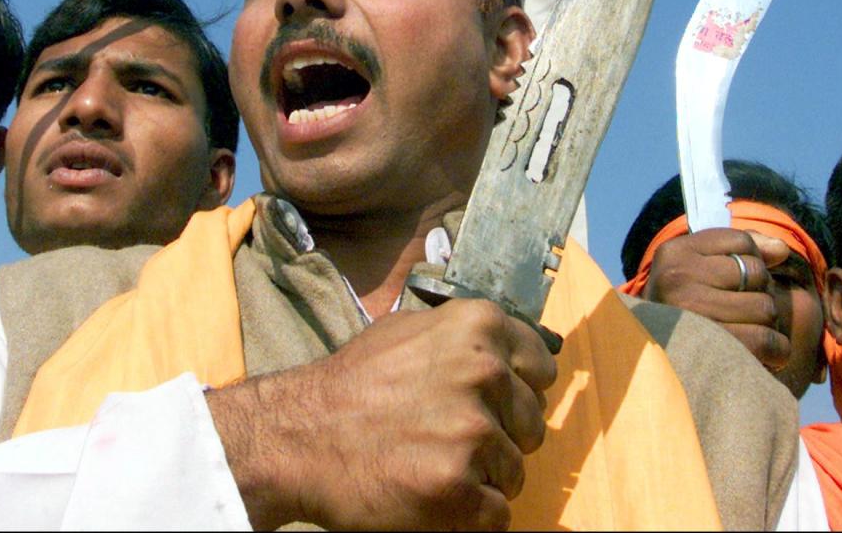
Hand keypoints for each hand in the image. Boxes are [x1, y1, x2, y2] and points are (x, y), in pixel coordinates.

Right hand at [210, 299, 556, 530]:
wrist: (299, 435)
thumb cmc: (353, 384)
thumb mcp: (410, 330)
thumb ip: (465, 338)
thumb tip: (510, 357)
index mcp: (479, 327)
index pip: (541, 369)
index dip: (519, 393)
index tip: (496, 406)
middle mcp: (484, 372)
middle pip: (531, 425)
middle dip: (500, 439)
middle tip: (449, 440)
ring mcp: (473, 431)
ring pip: (514, 472)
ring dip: (481, 478)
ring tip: (432, 464)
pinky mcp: (459, 486)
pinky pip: (497, 515)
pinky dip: (470, 515)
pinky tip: (432, 494)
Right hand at [644, 227, 793, 371]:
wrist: (656, 363)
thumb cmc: (687, 310)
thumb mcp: (701, 269)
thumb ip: (743, 250)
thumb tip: (782, 249)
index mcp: (674, 253)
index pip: (742, 242)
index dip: (751, 261)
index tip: (736, 281)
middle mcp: (676, 278)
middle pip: (756, 272)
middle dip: (760, 292)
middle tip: (743, 312)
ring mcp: (689, 313)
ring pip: (764, 306)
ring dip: (767, 322)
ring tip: (747, 332)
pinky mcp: (708, 349)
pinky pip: (765, 340)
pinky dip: (777, 348)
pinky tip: (767, 354)